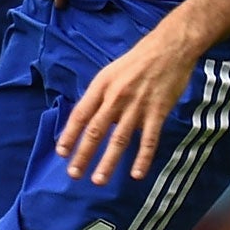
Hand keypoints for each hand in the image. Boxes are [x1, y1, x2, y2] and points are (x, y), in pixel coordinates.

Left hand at [56, 26, 197, 185]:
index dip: (69, 135)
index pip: (80, 115)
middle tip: (74, 174)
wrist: (168, 49)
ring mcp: (137, 106)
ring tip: (98, 180)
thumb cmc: (136, 62)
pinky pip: (149, 140)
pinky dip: (143, 158)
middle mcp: (116, 98)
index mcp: (101, 87)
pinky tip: (136, 174)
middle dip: (83, 154)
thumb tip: (85, 119)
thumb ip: (98, 96)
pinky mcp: (158, 112)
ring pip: (119, 139)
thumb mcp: (109, 73)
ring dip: (108, 162)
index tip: (61, 153)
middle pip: (96, 131)